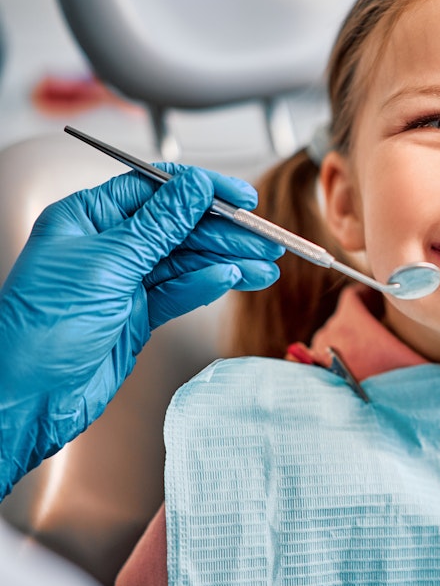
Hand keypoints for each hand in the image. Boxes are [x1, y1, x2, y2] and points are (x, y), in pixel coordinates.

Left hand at [0, 164, 282, 496]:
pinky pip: (181, 292)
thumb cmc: (42, 330)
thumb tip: (195, 188)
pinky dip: (208, 286)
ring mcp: (124, 282)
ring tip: (263, 267)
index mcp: (87, 219)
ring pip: (187, 262)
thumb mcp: (108, 265)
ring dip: (227, 263)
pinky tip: (232, 281)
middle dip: (225, 233)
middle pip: (179, 227)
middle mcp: (106, 246)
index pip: (155, 189)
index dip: (202, 190)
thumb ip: (159, 225)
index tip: (241, 196)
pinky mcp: (138, 314)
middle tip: (264, 240)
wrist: (28, 398)